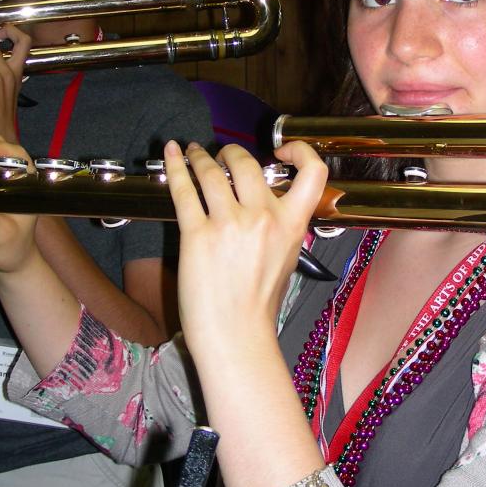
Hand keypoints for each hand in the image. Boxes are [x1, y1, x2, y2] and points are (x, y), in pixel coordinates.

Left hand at [164, 140, 327, 356]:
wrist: (236, 337)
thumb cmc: (258, 306)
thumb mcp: (286, 259)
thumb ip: (280, 227)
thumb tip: (266, 205)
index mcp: (292, 224)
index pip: (313, 173)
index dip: (299, 150)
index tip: (280, 149)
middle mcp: (264, 218)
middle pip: (247, 163)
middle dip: (231, 153)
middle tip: (221, 156)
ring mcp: (230, 224)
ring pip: (213, 171)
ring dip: (201, 157)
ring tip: (194, 153)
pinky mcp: (197, 235)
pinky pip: (184, 190)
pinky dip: (176, 166)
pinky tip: (172, 154)